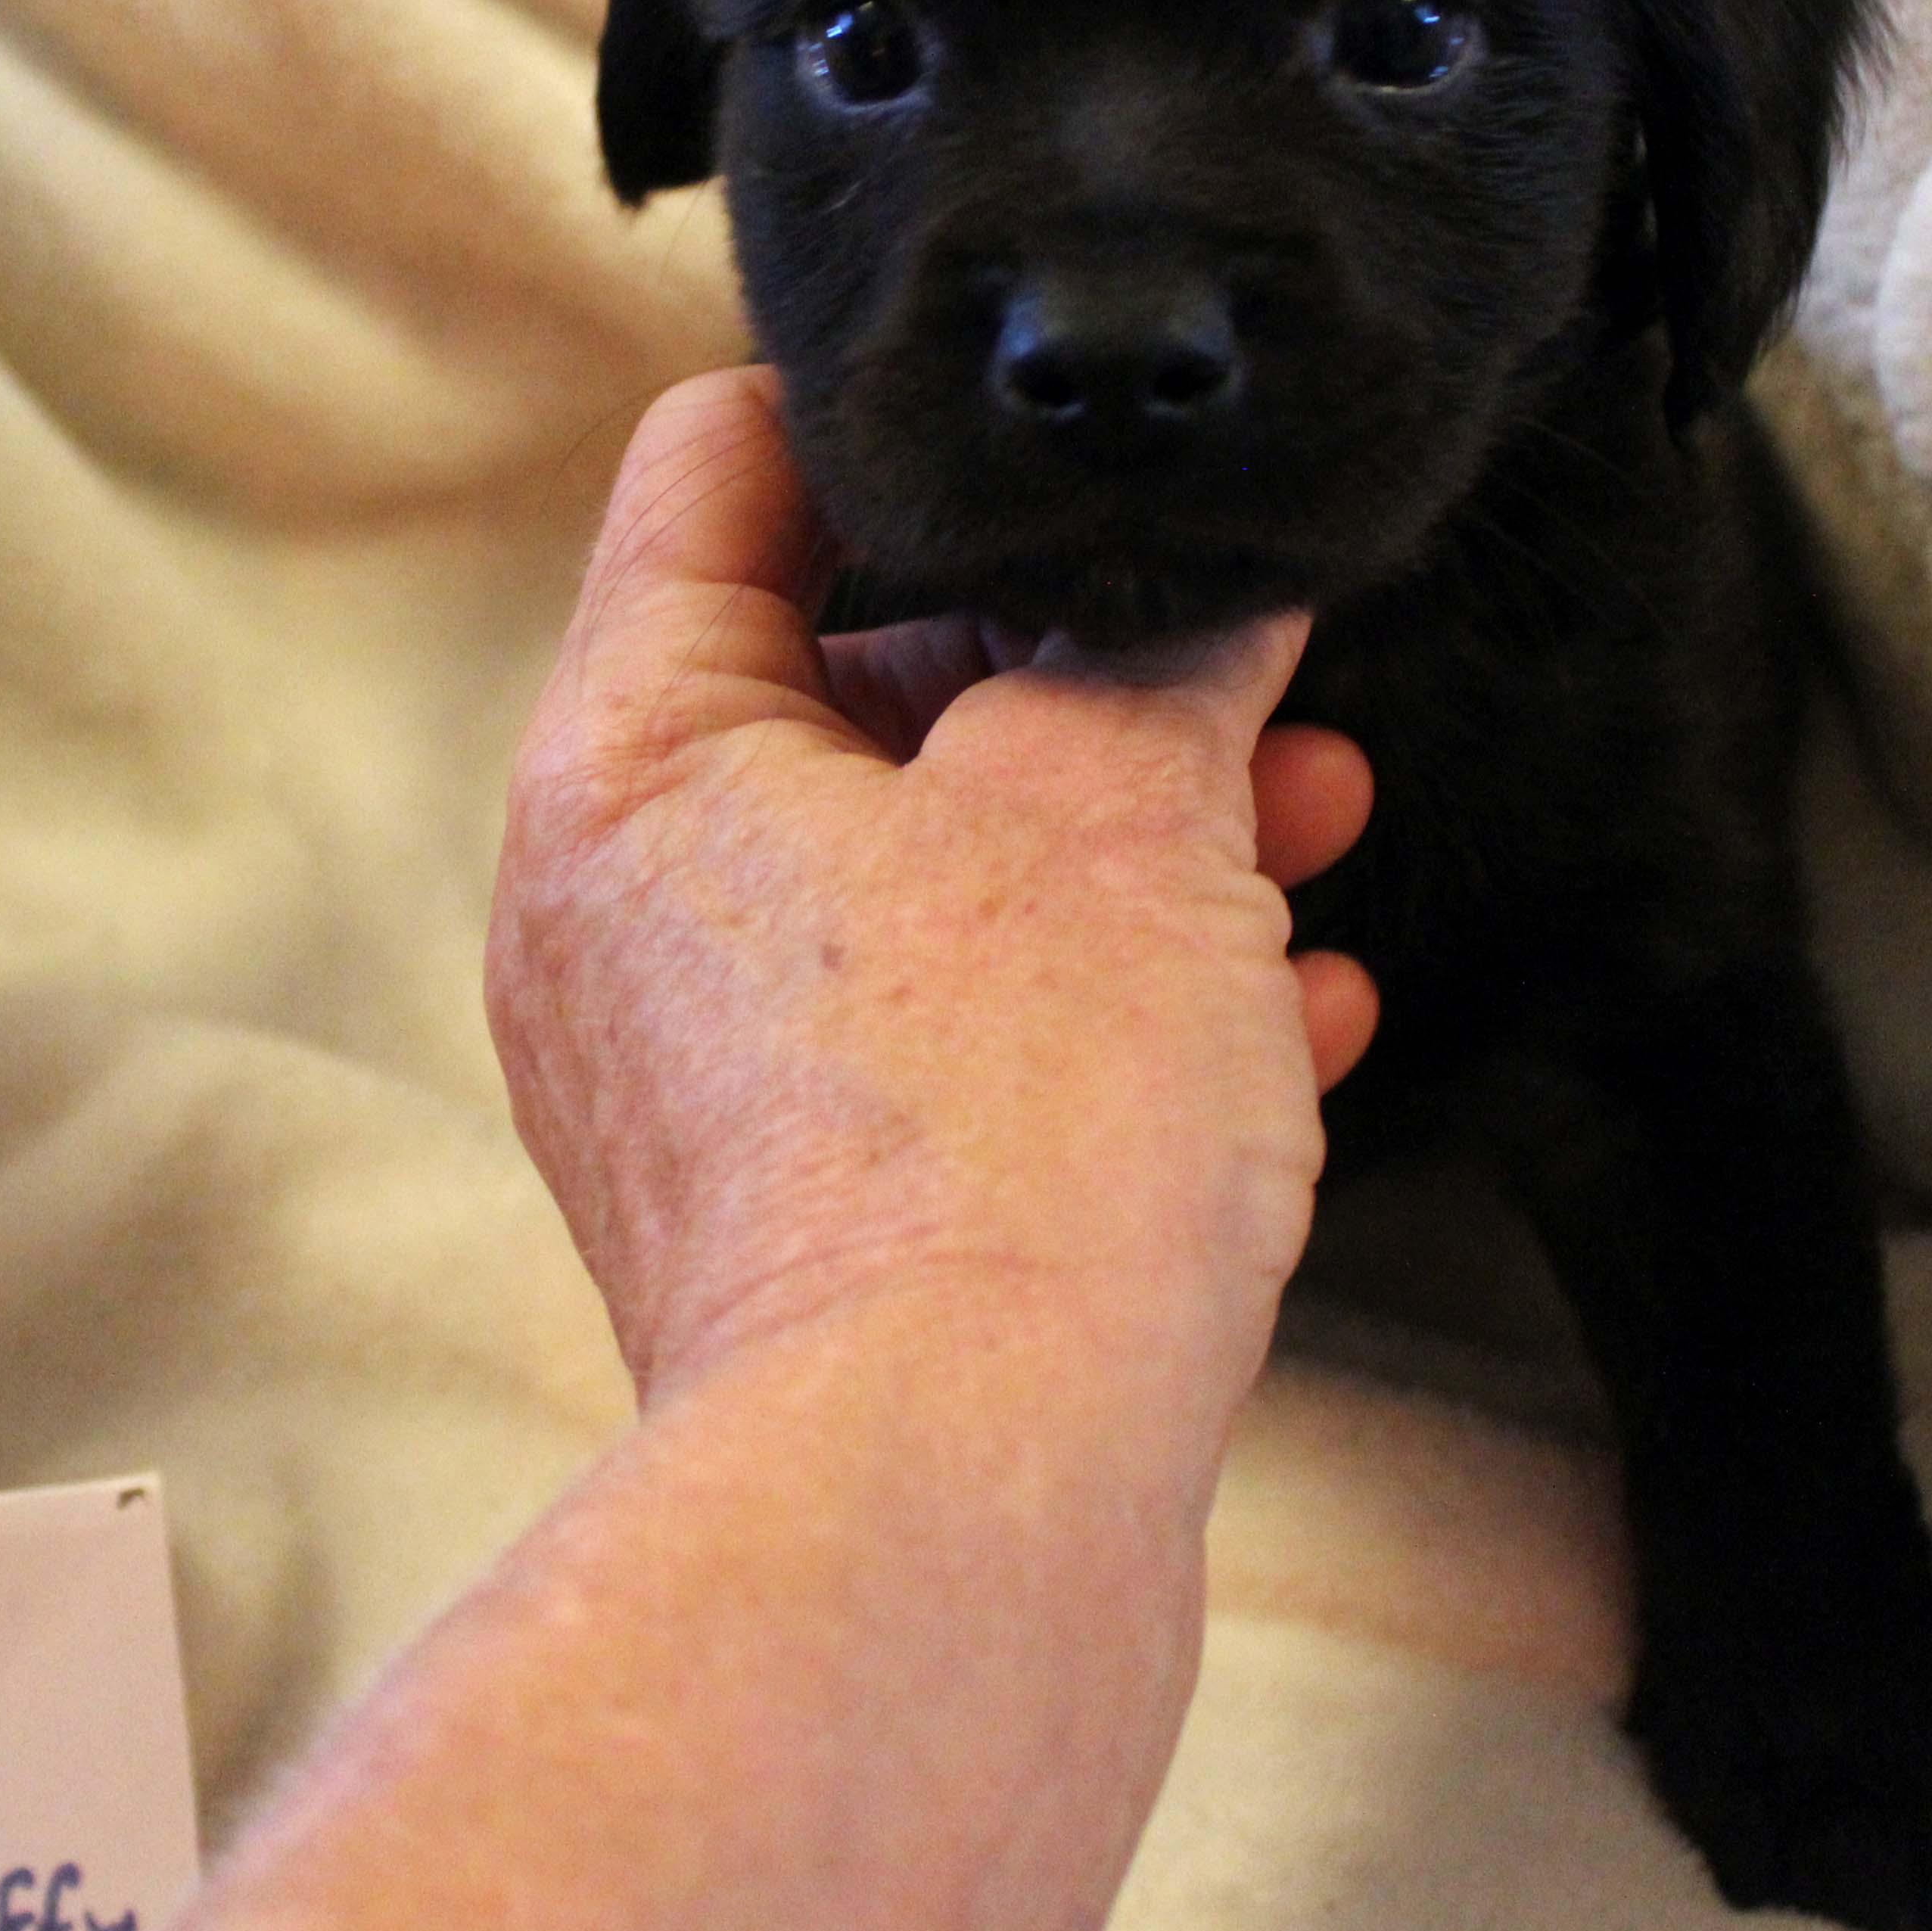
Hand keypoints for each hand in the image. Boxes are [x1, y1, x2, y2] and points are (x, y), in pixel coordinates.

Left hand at [488, 365, 1373, 1422]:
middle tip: (1240, 667)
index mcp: (632, 756)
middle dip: (1068, 669)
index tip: (1056, 448)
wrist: (951, 1507)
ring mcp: (693, 1072)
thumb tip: (1198, 583)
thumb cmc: (1005, 1140)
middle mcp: (620, 907)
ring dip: (1120, 838)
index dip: (900, 422)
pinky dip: (1095, 1004)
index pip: (721, 469)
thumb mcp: (1118, 806)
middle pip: (842, 678)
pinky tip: (1285, 1013)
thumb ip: (1155, 648)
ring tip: (1311, 822)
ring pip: (924, 876)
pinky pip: (943, 1042)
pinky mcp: (786, 1209)